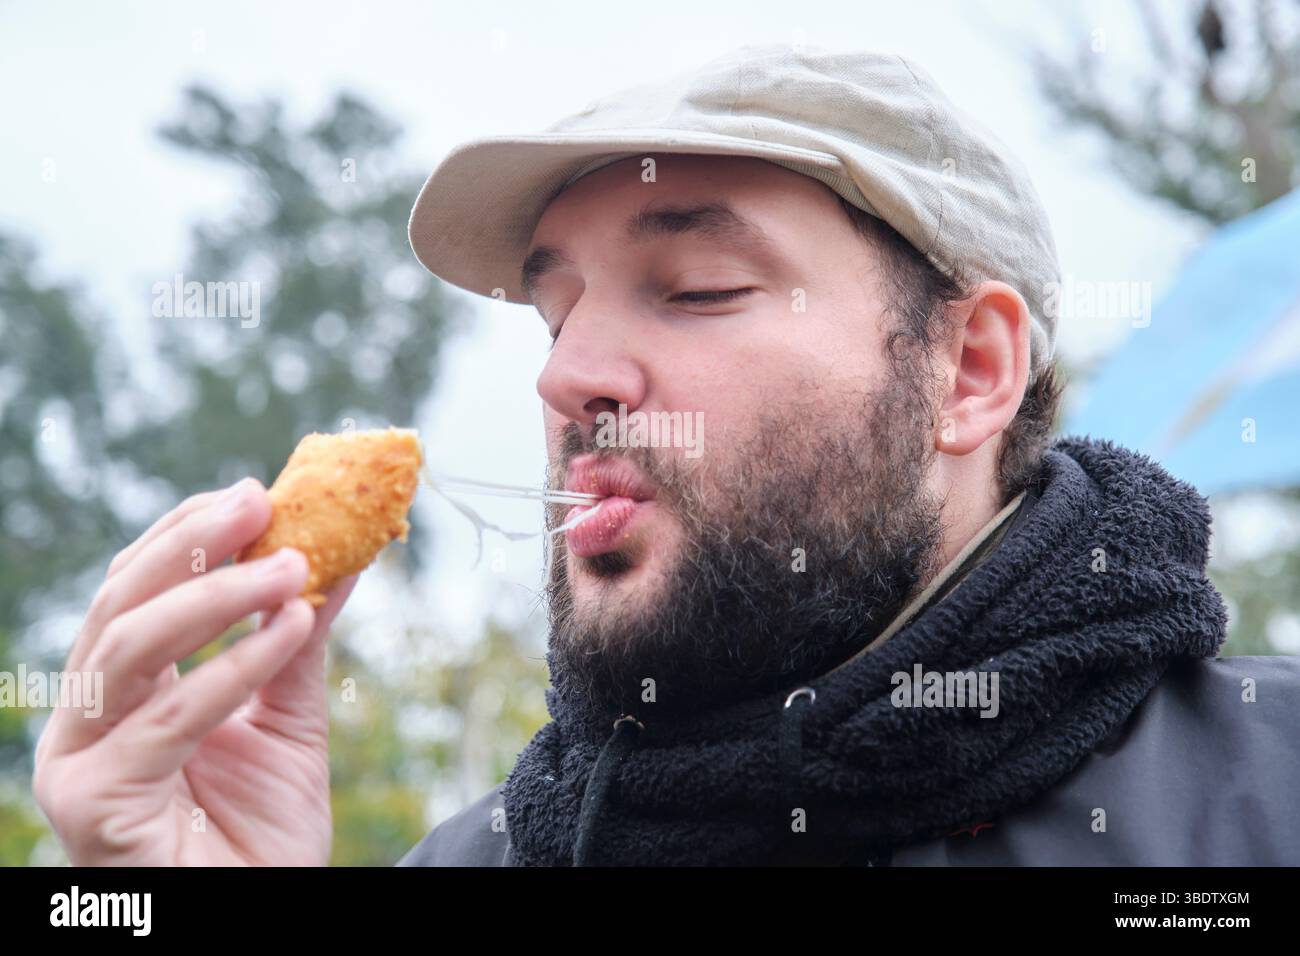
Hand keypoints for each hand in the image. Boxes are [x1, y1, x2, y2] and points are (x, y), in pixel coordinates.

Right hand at [33, 477, 356, 865]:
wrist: (261, 919)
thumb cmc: (262, 832)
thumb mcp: (289, 718)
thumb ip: (296, 644)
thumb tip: (336, 560)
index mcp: (122, 692)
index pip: (135, 591)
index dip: (186, 535)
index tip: (252, 492)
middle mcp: (87, 720)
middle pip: (119, 605)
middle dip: (189, 545)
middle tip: (258, 502)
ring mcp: (80, 761)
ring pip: (130, 649)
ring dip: (217, 596)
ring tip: (294, 566)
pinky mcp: (94, 803)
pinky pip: (170, 718)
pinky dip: (234, 666)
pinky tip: (290, 628)